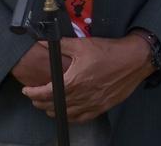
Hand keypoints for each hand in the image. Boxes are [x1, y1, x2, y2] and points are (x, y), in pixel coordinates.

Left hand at [21, 36, 153, 122]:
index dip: (33, 93)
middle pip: (54, 106)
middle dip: (40, 103)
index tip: (26, 90)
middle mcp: (82, 96)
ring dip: (54, 111)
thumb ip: (60, 45)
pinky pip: (82, 118)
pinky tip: (68, 113)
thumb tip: (43, 41)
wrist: (134, 60)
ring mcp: (92, 104)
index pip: (46, 93)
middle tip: (35, 97)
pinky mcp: (102, 107)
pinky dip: (71, 117)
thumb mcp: (82, 45)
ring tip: (48, 105)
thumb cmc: (109, 52)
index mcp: (74, 81)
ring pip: (67, 115)